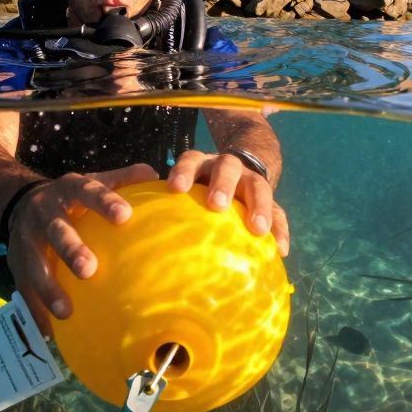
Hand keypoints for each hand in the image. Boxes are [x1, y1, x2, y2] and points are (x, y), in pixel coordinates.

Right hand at [6, 163, 157, 334]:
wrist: (18, 200)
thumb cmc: (69, 197)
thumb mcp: (90, 181)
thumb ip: (119, 180)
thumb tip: (154, 174)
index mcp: (67, 189)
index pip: (87, 190)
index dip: (104, 202)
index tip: (124, 216)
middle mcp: (43, 211)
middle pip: (56, 229)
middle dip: (70, 249)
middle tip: (89, 270)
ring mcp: (25, 237)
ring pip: (34, 263)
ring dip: (48, 288)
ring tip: (65, 312)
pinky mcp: (14, 262)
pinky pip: (23, 288)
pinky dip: (35, 310)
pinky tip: (49, 332)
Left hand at [167, 150, 289, 256]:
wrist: (239, 173)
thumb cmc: (196, 194)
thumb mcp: (184, 191)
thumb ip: (165, 208)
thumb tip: (131, 235)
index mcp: (202, 164)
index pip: (191, 160)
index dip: (183, 172)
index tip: (175, 189)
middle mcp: (228, 167)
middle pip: (227, 167)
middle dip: (223, 184)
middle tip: (216, 204)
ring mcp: (251, 180)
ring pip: (258, 186)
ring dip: (258, 206)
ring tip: (257, 229)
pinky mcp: (269, 198)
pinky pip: (279, 212)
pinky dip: (280, 230)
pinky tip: (279, 250)